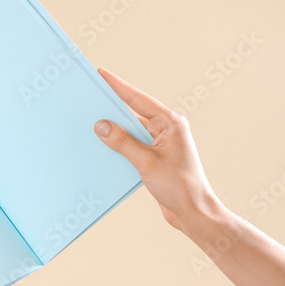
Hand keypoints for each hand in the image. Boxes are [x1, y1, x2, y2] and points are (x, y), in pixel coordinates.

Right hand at [93, 68, 220, 231]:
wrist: (192, 211)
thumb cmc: (178, 186)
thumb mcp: (146, 162)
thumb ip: (122, 142)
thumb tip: (101, 125)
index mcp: (171, 123)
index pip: (139, 99)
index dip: (119, 86)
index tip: (102, 74)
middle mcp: (167, 129)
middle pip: (134, 111)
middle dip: (113, 105)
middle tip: (92, 94)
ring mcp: (161, 143)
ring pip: (131, 129)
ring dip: (114, 128)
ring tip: (92, 120)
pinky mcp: (155, 157)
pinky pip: (131, 144)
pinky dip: (118, 144)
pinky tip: (103, 145)